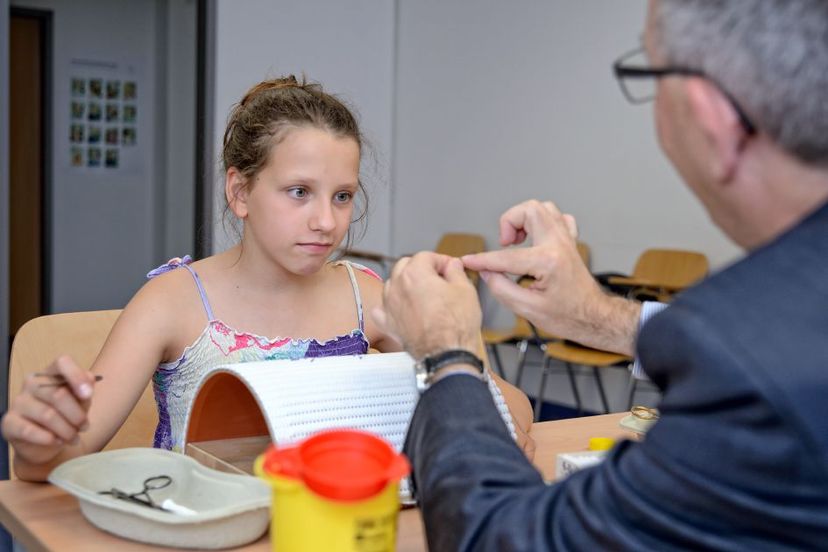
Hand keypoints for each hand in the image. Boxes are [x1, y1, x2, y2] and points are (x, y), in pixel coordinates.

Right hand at [1, 356, 96, 464]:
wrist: (46, 444)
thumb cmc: (65, 416)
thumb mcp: (81, 402)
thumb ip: (85, 390)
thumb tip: (89, 379)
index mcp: (50, 373)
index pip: (62, 362)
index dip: (77, 376)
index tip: (89, 394)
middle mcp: (32, 384)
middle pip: (59, 394)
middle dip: (77, 415)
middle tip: (85, 427)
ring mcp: (19, 402)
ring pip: (48, 415)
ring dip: (67, 430)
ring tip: (75, 438)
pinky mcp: (9, 423)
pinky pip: (29, 430)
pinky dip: (48, 438)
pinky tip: (58, 442)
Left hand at [373, 252, 480, 359]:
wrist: (446, 353)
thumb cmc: (456, 325)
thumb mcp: (465, 289)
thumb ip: (456, 271)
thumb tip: (452, 265)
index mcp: (414, 273)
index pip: (426, 256)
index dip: (441, 260)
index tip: (450, 268)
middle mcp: (397, 286)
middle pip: (405, 266)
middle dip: (421, 268)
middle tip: (438, 277)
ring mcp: (389, 306)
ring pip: (392, 285)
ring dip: (405, 284)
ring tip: (423, 293)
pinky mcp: (388, 324)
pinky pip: (382, 309)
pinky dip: (390, 306)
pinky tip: (401, 308)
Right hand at [462, 200, 639, 354]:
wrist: (594, 317)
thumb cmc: (568, 317)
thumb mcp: (527, 310)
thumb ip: (501, 288)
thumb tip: (486, 273)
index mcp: (547, 262)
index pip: (505, 257)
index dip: (482, 260)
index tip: (469, 261)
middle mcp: (558, 244)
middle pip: (529, 210)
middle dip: (509, 222)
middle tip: (504, 244)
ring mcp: (566, 240)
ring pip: (543, 208)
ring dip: (524, 219)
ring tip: (517, 241)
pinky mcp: (570, 242)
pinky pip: (557, 218)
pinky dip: (542, 223)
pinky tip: (535, 239)